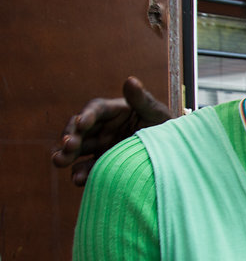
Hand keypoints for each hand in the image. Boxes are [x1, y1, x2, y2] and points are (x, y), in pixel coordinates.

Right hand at [51, 76, 172, 185]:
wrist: (172, 151)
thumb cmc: (164, 126)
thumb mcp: (156, 113)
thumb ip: (142, 100)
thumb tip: (131, 81)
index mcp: (113, 111)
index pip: (95, 110)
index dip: (87, 115)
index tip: (82, 123)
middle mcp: (102, 127)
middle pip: (79, 130)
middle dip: (70, 136)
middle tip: (67, 146)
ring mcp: (100, 146)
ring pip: (77, 149)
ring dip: (66, 155)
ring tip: (59, 161)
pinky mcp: (102, 163)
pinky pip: (87, 168)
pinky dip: (80, 173)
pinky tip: (77, 179)